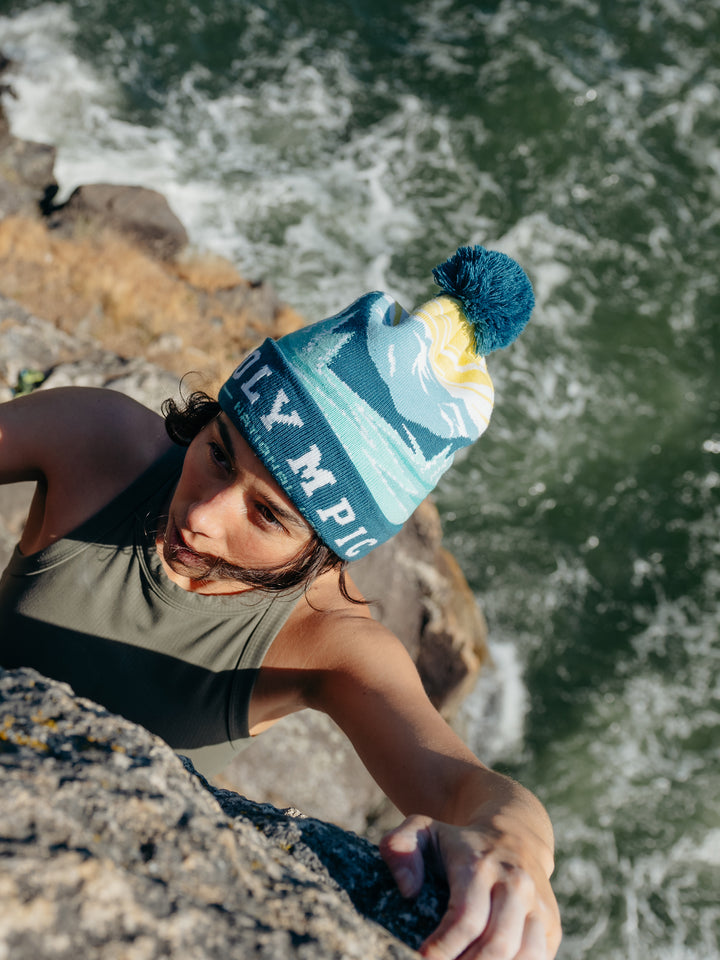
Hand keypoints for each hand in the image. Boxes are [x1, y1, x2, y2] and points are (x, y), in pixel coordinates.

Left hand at [380, 813, 560, 958]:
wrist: (515, 834)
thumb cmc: (458, 842)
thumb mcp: (422, 830)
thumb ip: (400, 847)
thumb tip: (407, 891)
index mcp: (480, 864)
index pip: (465, 917)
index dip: (443, 948)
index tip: (420, 958)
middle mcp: (515, 884)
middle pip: (497, 944)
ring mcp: (538, 906)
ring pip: (525, 956)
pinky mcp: (551, 926)